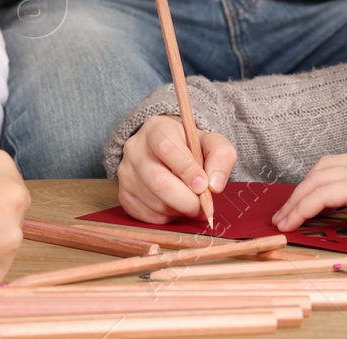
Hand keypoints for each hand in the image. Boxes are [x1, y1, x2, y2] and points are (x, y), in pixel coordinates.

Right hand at [117, 114, 236, 223]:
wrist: (167, 151)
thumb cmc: (191, 147)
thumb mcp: (211, 142)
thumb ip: (221, 157)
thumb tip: (214, 185)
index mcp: (157, 128)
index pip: (166, 148)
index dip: (187, 169)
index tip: (204, 185)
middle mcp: (135, 149)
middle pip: (158, 181)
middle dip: (186, 200)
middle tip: (203, 207)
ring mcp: (126, 173)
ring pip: (154, 202)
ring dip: (179, 210)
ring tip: (191, 203)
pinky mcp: (124, 195)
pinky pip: (147, 216)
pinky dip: (167, 217)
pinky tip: (175, 205)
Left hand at [272, 152, 346, 236]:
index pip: (339, 165)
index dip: (317, 182)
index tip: (305, 201)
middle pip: (322, 168)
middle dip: (300, 190)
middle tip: (286, 211)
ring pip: (316, 180)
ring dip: (295, 201)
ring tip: (283, 220)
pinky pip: (321, 195)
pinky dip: (302, 208)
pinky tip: (293, 223)